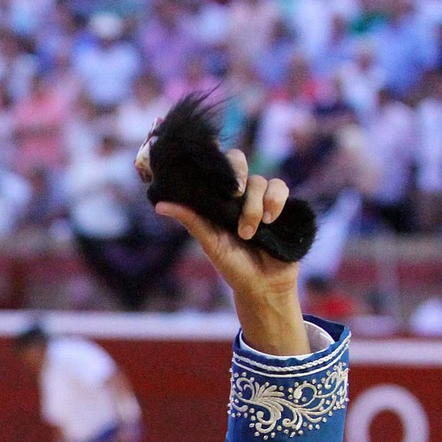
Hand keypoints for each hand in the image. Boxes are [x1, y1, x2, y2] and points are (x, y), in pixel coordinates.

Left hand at [153, 149, 306, 354]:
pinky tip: (269, 220)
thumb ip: (191, 220)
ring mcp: (261, 199)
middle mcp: (239, 196)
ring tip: (249, 233)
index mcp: (218, 201)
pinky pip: (280, 188)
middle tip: (235, 194)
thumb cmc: (233, 265)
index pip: (216, 168)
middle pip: (239, 163)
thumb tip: (159, 206)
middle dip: (237, 174)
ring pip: (260, 181)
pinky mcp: (281, 206)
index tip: (211, 157)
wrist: (263, 284)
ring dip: (254, 206)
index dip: (215, 159)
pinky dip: (275, 201)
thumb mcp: (209, 242)